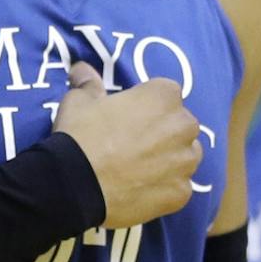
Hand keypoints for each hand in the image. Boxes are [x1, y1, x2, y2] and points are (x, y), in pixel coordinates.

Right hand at [50, 62, 203, 227]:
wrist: (75, 186)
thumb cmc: (80, 136)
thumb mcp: (79, 101)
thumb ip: (89, 83)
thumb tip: (81, 69)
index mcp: (164, 96)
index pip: (165, 95)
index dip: (146, 107)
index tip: (129, 119)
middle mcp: (184, 126)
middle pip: (180, 126)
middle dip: (163, 133)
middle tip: (132, 146)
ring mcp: (185, 162)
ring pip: (184, 157)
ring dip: (169, 160)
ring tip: (138, 170)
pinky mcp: (181, 192)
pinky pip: (178, 187)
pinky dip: (164, 189)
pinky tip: (140, 191)